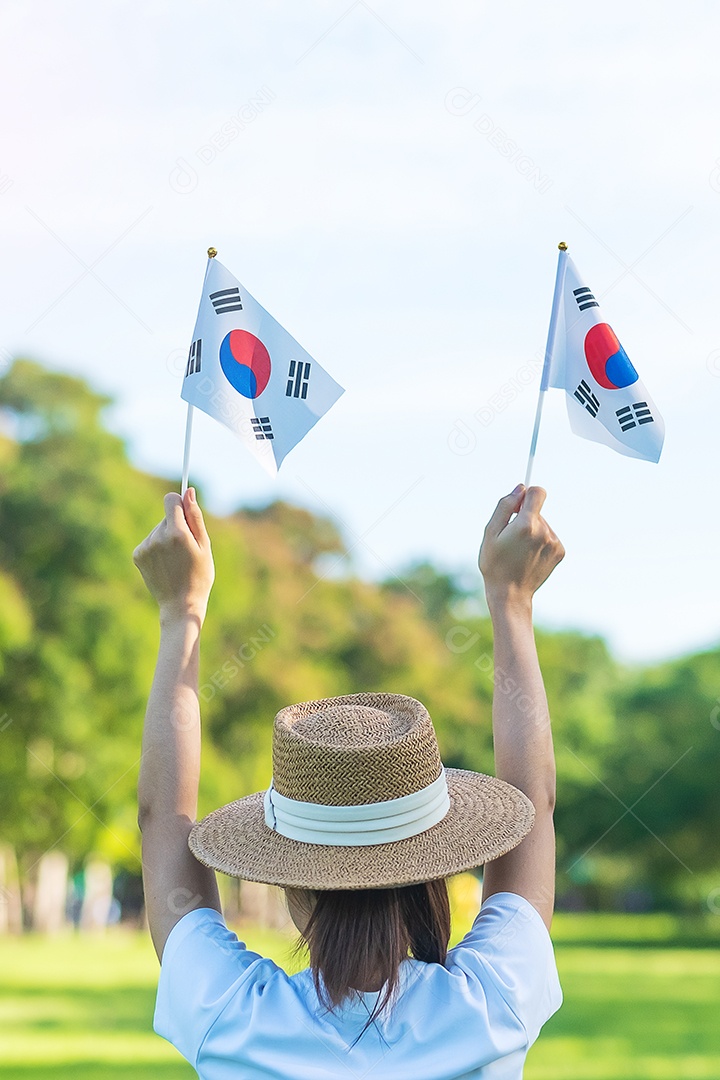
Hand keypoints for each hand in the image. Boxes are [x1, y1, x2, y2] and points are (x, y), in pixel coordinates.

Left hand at [133, 489, 214, 623]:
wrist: (180, 605)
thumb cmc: (199, 575)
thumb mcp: (204, 545)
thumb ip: (195, 517)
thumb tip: (188, 491)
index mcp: (176, 533)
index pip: (170, 500)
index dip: (180, 504)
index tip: (186, 513)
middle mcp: (157, 537)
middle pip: (167, 516)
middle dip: (177, 525)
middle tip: (186, 549)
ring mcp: (145, 547)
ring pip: (158, 529)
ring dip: (167, 538)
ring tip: (176, 560)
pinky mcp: (137, 555)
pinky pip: (150, 541)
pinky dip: (157, 548)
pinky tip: (165, 564)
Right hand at [479, 485, 563, 610]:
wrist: (510, 595)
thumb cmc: (495, 564)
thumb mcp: (490, 533)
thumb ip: (504, 506)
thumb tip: (521, 488)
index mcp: (526, 525)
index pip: (538, 492)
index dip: (527, 495)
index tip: (519, 504)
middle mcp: (544, 532)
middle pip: (537, 511)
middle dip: (524, 518)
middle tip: (511, 539)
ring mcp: (554, 542)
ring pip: (543, 524)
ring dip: (532, 531)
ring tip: (520, 551)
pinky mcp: (560, 552)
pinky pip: (549, 536)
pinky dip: (540, 542)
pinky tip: (529, 556)